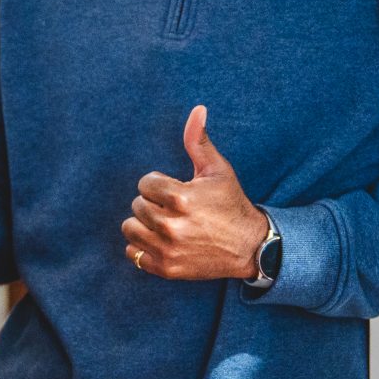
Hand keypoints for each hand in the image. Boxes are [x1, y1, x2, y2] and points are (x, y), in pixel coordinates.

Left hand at [122, 105, 268, 280]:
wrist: (248, 246)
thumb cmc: (230, 204)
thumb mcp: (217, 170)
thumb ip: (199, 141)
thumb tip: (197, 109)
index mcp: (182, 198)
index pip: (145, 183)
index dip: (159, 184)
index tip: (176, 190)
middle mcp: (172, 225)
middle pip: (137, 205)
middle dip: (153, 203)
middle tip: (175, 208)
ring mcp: (168, 249)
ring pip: (130, 228)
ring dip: (143, 224)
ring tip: (164, 222)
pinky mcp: (166, 268)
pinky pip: (132, 253)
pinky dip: (142, 247)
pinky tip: (160, 240)